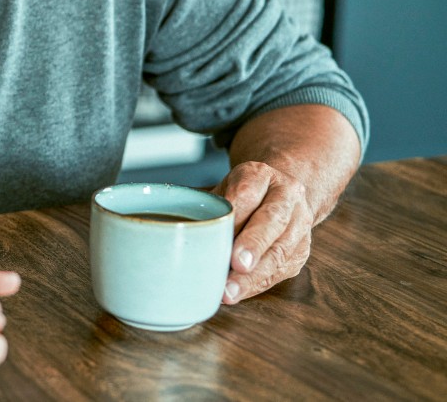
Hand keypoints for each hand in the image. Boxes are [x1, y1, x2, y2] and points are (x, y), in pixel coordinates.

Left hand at [214, 160, 314, 303]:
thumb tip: (167, 216)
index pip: (247, 192)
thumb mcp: (224, 187)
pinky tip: (239, 292)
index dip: (235, 214)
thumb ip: (201, 201)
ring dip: (255, 275)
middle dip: (253, 244)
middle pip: (271, 220)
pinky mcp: (301, 251)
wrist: (283, 195)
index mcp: (261, 175)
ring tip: (230, 291)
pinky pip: (281, 270)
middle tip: (236, 265)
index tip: (219, 231)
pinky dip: (258, 284)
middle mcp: (286, 196)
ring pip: (280, 251)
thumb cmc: (243, 195)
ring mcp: (299, 224)